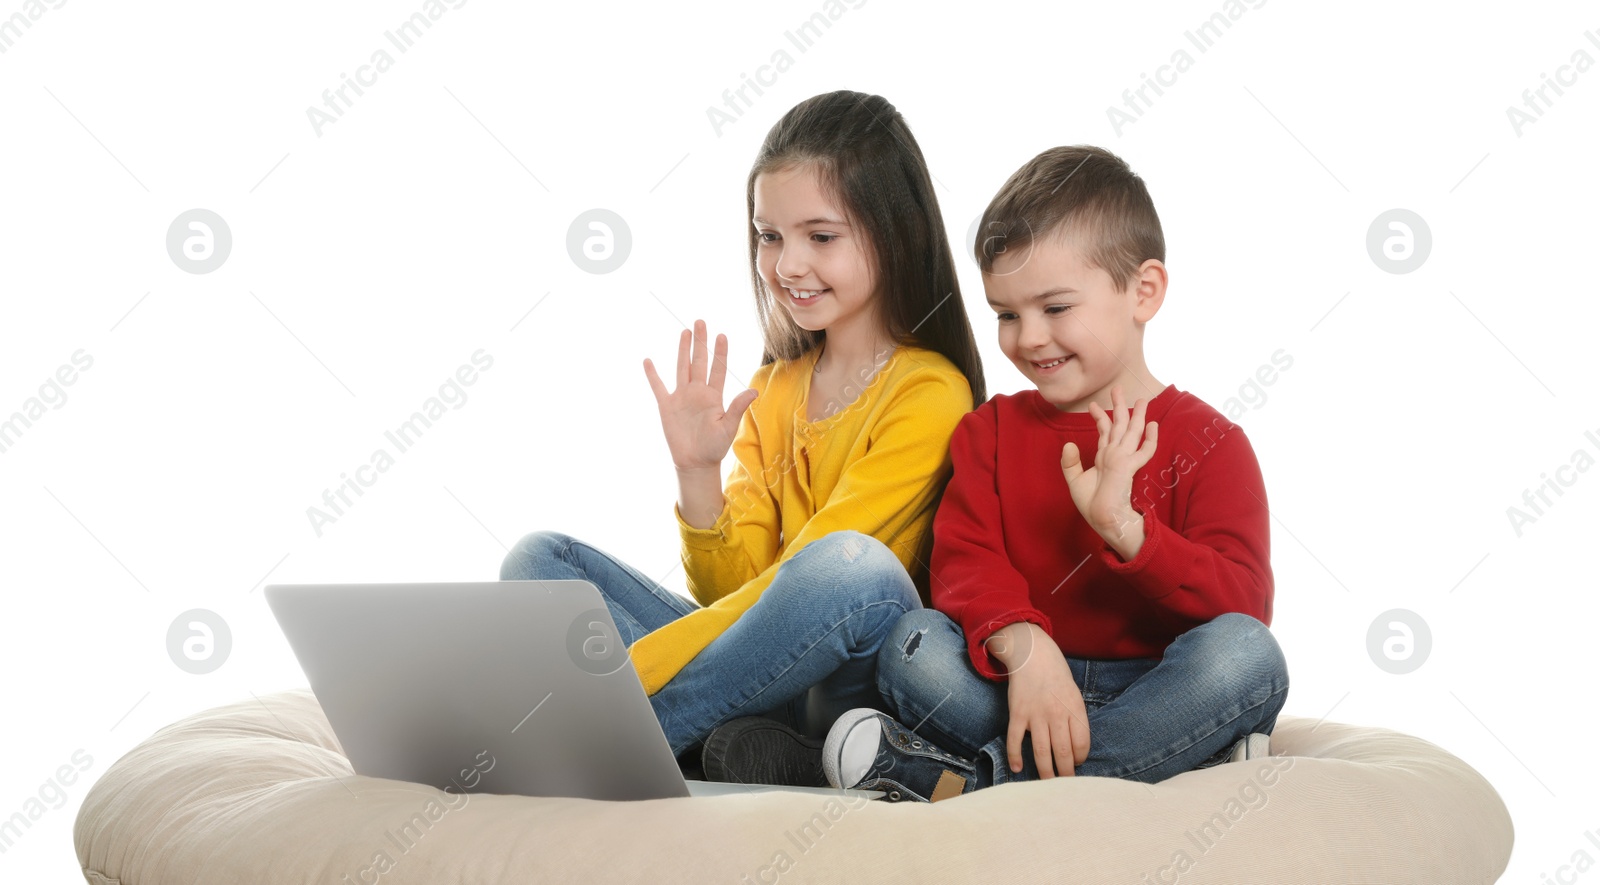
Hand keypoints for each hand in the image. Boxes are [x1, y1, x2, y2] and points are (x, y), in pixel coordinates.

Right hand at [643, 320, 756, 471]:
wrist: (695, 462)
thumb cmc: (714, 447)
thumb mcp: (728, 427)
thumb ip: (737, 407)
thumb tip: (754, 391)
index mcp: (714, 396)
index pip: (717, 368)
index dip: (720, 352)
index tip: (722, 335)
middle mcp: (698, 392)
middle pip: (699, 361)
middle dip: (700, 342)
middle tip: (700, 322)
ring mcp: (682, 397)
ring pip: (681, 368)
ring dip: (682, 350)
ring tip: (684, 332)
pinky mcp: (667, 406)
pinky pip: (658, 387)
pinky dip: (653, 375)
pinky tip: (648, 361)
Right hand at [987, 622, 1089, 777]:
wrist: (1033, 655)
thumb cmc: (1057, 677)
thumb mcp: (1074, 695)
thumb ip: (1075, 718)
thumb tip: (1076, 747)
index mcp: (1075, 709)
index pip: (1082, 743)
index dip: (1081, 758)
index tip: (1077, 763)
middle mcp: (1057, 713)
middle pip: (1064, 752)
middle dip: (1066, 773)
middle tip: (1066, 785)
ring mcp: (1036, 714)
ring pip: (1042, 751)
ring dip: (1045, 771)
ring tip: (1048, 784)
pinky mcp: (1017, 713)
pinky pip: (1015, 739)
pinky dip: (1015, 756)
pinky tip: (1016, 768)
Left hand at [1060, 384, 1157, 532]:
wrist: (1102, 518)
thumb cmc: (1092, 504)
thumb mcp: (1075, 480)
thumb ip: (1070, 462)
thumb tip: (1068, 443)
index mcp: (1104, 457)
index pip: (1104, 432)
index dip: (1099, 417)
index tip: (1093, 405)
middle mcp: (1115, 455)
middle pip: (1118, 425)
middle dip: (1118, 406)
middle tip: (1117, 388)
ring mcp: (1123, 460)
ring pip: (1132, 432)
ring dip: (1136, 415)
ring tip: (1141, 399)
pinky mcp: (1129, 468)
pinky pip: (1143, 450)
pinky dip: (1150, 438)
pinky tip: (1153, 425)